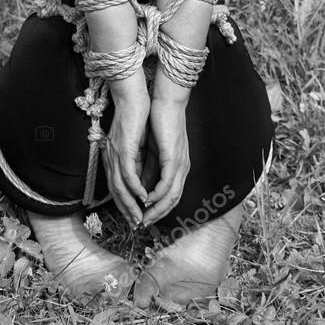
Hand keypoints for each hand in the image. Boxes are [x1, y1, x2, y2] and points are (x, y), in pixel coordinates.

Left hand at [101, 74, 149, 227]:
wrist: (133, 96)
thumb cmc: (137, 117)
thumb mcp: (139, 144)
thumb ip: (139, 162)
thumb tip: (144, 181)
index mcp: (114, 157)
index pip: (117, 188)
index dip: (125, 205)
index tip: (135, 218)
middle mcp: (112, 157)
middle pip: (116, 192)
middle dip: (127, 210)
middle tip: (137, 225)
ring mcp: (116, 153)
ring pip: (119, 186)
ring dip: (130, 204)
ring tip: (140, 216)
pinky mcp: (124, 147)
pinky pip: (127, 172)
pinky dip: (134, 186)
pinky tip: (142, 196)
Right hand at [141, 97, 189, 225]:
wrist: (166, 101)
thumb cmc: (159, 121)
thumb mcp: (153, 149)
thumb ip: (149, 167)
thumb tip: (142, 185)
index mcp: (177, 166)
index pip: (171, 195)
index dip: (158, 209)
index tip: (143, 217)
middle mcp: (182, 168)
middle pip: (173, 201)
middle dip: (156, 215)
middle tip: (142, 224)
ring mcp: (179, 163)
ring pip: (172, 196)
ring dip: (157, 210)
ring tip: (143, 217)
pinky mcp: (173, 157)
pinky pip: (167, 183)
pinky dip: (157, 195)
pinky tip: (147, 200)